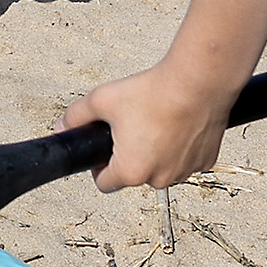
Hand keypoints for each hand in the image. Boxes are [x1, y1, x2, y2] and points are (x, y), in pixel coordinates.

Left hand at [61, 64, 237, 194]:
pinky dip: (179, 148)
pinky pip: (184, 160)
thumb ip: (76, 116)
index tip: (102, 151)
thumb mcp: (102, 99)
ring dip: (155, 154)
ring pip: (161, 169)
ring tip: (155, 123)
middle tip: (131, 127)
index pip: (105, 184)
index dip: (98, 168)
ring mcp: (185, 172)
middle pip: (134, 175)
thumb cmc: (152, 92)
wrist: (198, 82)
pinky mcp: (205, 161)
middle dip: (129, 157)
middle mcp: (160, 179)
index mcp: (131, 171)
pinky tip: (177, 124)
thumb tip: (62, 127)